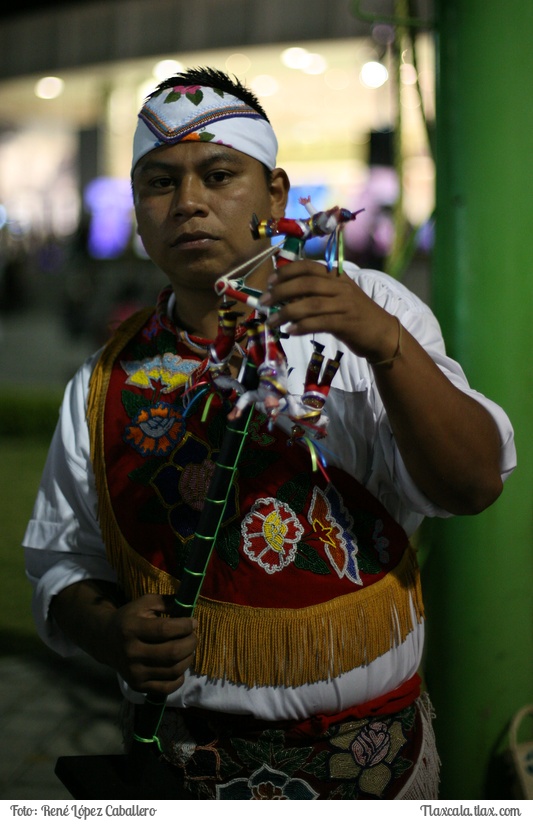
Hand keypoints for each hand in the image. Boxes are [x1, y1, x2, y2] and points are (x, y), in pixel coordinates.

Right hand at [51, 582, 197, 697]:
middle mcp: (131, 653)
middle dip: (191, 643)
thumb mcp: (144, 603)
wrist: (106, 641)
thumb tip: (189, 606)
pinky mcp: (138, 686)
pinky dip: (180, 677)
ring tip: (188, 649)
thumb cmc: (130, 619)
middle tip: (193, 636)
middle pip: (172, 652)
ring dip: (188, 658)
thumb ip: (166, 602)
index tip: (193, 622)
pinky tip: (179, 665)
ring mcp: (133, 672)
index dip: (185, 626)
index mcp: (131, 629)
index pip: (165, 630)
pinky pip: (168, 687)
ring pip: (173, 670)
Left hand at [260, 259, 398, 362]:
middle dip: (281, 292)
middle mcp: (341, 287)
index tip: (270, 282)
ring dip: (286, 313)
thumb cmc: (354, 314)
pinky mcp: (346, 323)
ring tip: (271, 322)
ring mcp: (344, 305)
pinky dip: (302, 327)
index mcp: (337, 276)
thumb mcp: (337, 296)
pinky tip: (289, 331)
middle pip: (306, 284)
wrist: (381, 332)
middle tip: (264, 302)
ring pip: (310, 304)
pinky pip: (319, 323)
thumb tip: (284, 294)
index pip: (308, 267)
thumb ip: (316, 291)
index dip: (287, 272)